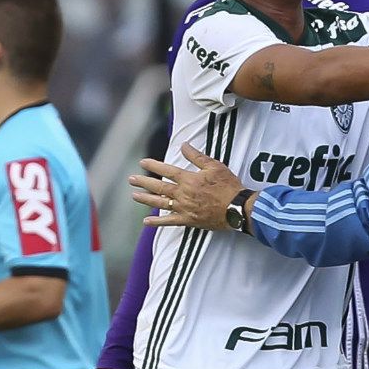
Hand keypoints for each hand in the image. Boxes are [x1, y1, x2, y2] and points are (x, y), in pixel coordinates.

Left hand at [132, 143, 248, 230]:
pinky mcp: (188, 220)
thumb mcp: (215, 166)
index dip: (153, 165)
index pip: (166, 170)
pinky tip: (146, 222)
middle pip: (159, 187)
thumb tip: (184, 145)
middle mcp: (182, 194)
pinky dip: (157, 222)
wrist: (236, 209)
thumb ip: (197, 157)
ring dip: (145, 199)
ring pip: (160, 203)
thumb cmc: (228, 186)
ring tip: (134, 196)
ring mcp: (183, 208)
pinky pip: (169, 222)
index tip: (143, 163)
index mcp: (188, 179)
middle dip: (143, 182)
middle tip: (132, 180)